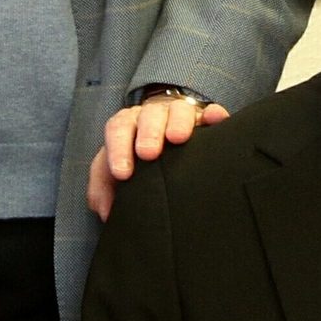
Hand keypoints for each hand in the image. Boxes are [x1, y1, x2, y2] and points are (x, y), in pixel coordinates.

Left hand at [87, 91, 229, 218]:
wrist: (165, 139)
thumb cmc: (137, 158)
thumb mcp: (115, 168)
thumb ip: (104, 186)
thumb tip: (105, 211)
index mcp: (128, 125)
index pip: (118, 130)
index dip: (118, 149)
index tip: (123, 174)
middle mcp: (152, 116)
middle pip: (148, 116)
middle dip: (148, 133)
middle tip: (148, 153)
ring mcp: (180, 114)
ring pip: (179, 110)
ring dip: (177, 122)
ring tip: (177, 138)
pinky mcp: (204, 118)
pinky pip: (210, 112)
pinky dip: (213, 114)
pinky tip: (216, 121)